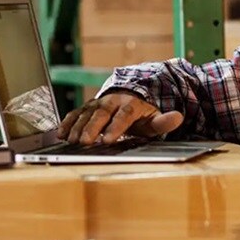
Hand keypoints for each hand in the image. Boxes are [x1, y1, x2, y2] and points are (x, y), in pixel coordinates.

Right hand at [58, 91, 183, 144]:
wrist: (129, 98)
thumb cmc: (142, 115)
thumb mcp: (154, 119)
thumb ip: (164, 121)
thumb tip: (178, 117)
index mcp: (131, 104)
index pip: (124, 114)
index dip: (116, 126)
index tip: (108, 139)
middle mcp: (112, 101)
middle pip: (101, 113)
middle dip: (93, 127)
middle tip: (86, 142)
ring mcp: (98, 103)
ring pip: (86, 113)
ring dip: (78, 127)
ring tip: (71, 140)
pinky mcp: (86, 107)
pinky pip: (75, 113)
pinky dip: (67, 122)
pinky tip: (61, 134)